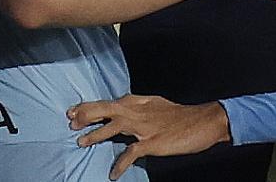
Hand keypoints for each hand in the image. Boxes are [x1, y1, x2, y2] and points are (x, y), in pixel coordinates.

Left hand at [69, 95, 230, 179]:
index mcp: (140, 102)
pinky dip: (120, 164)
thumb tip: (124, 112)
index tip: (74, 110)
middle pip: (106, 109)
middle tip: (70, 121)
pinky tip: (113, 173)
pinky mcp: (152, 142)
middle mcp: (139, 112)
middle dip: (87, 114)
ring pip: (114, 127)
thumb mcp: (158, 107)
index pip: (109, 102)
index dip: (90, 106)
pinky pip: (131, 153)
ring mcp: (145, 127)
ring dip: (96, 135)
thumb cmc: (183, 116)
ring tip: (81, 143)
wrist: (204, 122)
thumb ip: (140, 109)